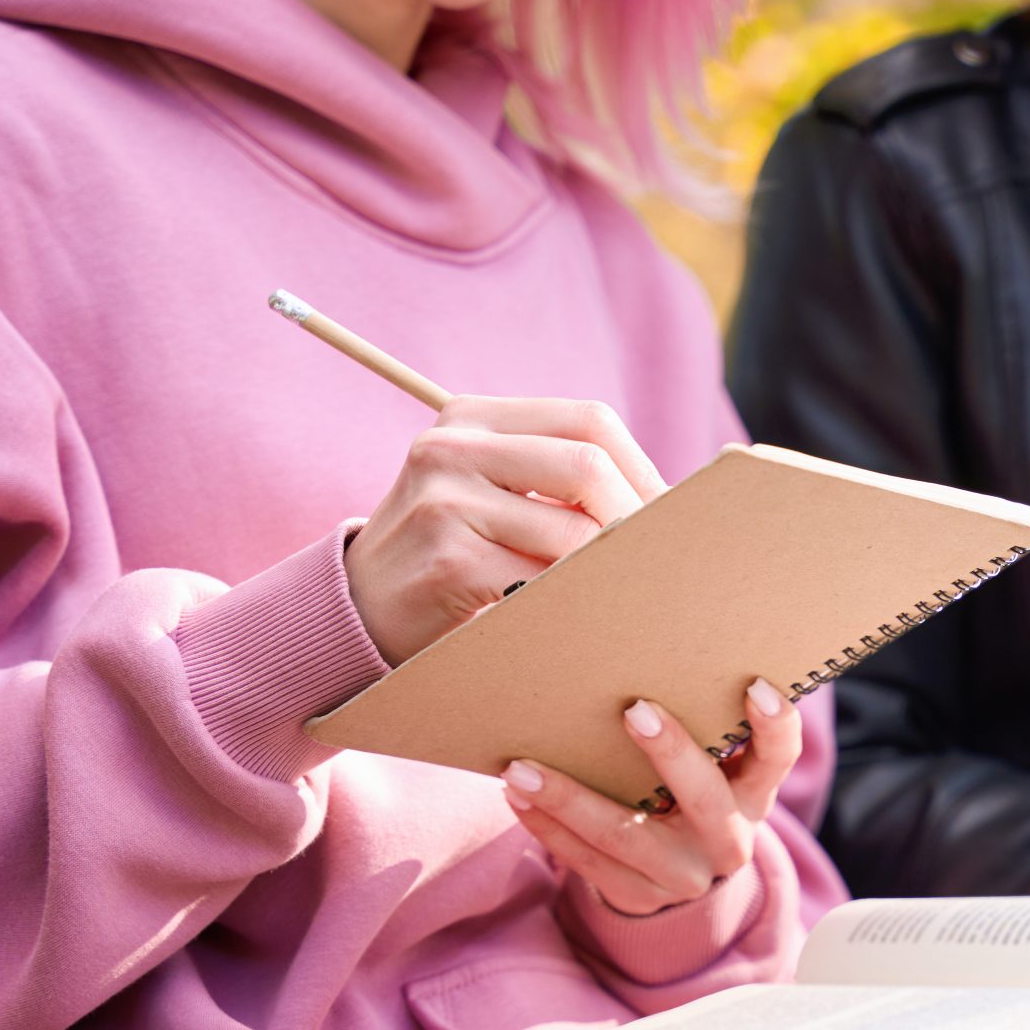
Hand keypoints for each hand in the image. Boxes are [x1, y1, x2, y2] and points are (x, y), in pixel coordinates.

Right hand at [345, 397, 667, 664]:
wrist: (359, 606)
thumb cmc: (452, 551)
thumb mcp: (493, 492)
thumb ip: (558, 480)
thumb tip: (669, 502)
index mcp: (474, 416)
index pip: (589, 420)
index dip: (644, 469)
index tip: (670, 515)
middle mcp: (452, 446)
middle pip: (587, 465)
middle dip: (637, 518)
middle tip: (657, 560)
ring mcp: (443, 500)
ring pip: (572, 530)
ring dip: (609, 568)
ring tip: (622, 590)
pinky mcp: (445, 559)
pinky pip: (541, 580)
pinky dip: (574, 600)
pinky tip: (578, 613)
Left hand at [500, 679, 803, 915]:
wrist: (683, 877)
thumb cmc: (693, 793)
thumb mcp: (719, 770)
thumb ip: (706, 729)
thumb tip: (651, 652)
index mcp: (753, 795)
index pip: (778, 757)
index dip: (775, 725)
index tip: (756, 685)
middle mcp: (727, 839)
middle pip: (704, 797)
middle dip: (670, 753)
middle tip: (634, 709)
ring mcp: (682, 875)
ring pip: (625, 837)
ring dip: (570, 800)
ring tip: (522, 768)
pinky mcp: (638, 895)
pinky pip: (587, 863)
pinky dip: (548, 828)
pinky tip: (517, 798)